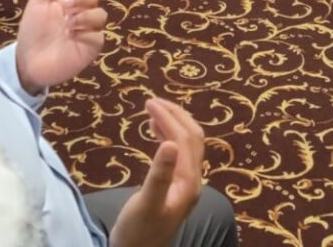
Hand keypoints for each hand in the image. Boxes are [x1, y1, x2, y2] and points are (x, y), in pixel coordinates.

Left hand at [15, 0, 106, 94]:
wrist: (28, 61)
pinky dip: (88, 32)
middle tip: (65, 4)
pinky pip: (99, 36)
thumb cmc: (31, 33)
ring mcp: (86, 31)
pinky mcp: (90, 48)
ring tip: (69, 23)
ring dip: (86, 14)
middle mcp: (79, 14)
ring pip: (101, 15)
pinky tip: (73, 35)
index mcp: (67, 2)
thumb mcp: (37, 4)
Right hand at [107, 98, 205, 246]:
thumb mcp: (147, 202)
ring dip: (173, 124)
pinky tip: (155, 133)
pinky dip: (168, 136)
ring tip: (152, 111)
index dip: (168, 117)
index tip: (148, 102)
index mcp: (189, 181)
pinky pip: (179, 153)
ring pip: (187, 144)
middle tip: (151, 101)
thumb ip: (159, 174)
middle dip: (174, 115)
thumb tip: (170, 143)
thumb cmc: (139, 230)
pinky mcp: (176, 186)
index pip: (184, 139)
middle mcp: (193, 180)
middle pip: (192, 138)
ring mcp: (186, 183)